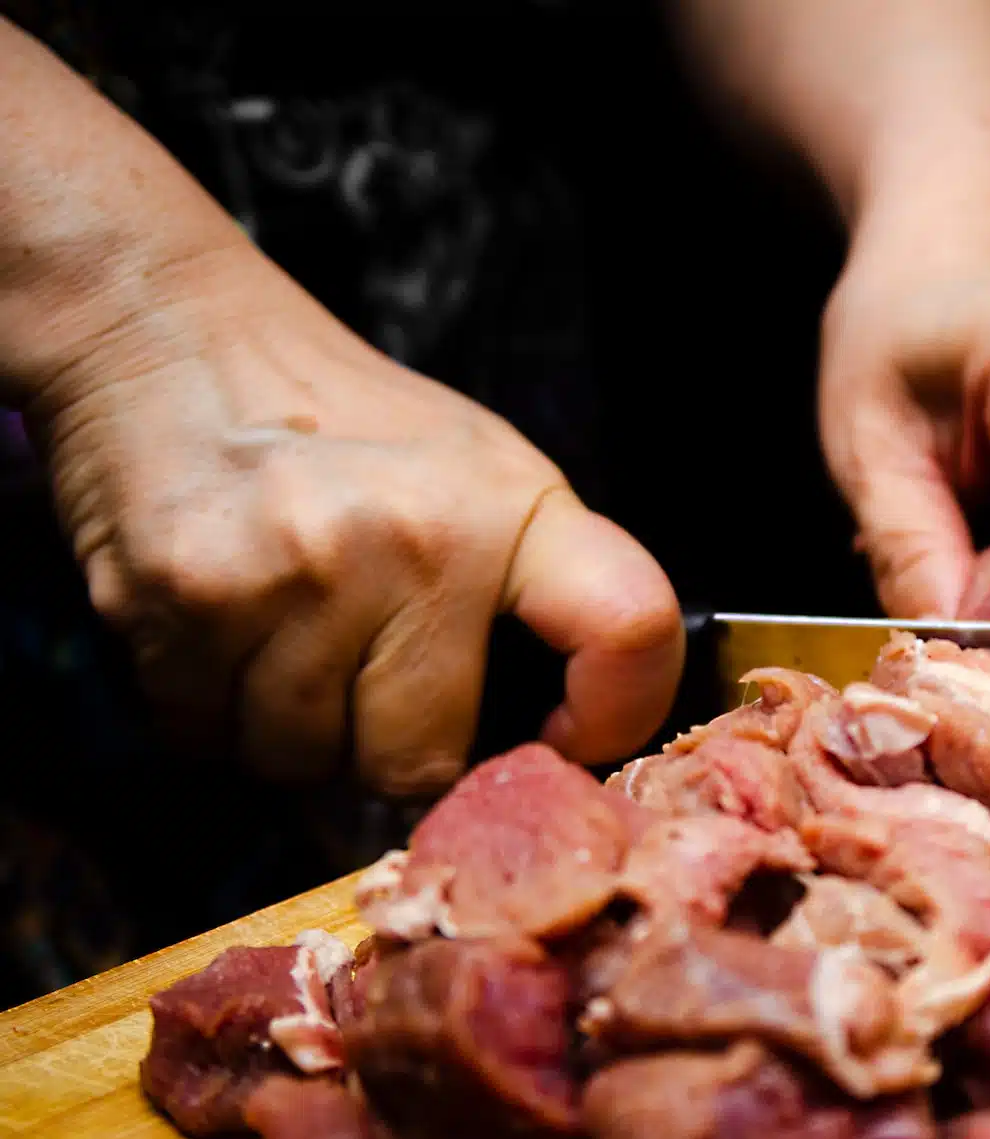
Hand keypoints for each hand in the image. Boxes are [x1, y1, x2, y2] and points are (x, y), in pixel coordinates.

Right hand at [30, 247, 681, 793]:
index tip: (568, 740)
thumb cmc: (346, 428)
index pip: (629, 628)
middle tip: (358, 674)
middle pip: (419, 762)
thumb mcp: (481, 475)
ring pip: (302, 762)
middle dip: (386, 748)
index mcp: (509, 507)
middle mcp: (415, 541)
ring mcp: (295, 574)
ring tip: (282, 638)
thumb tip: (554, 741)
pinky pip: (207, 739)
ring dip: (289, 734)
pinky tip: (219, 637)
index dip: (615, 718)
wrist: (174, 339)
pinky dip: (207, 715)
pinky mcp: (185, 601)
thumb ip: (530, 593)